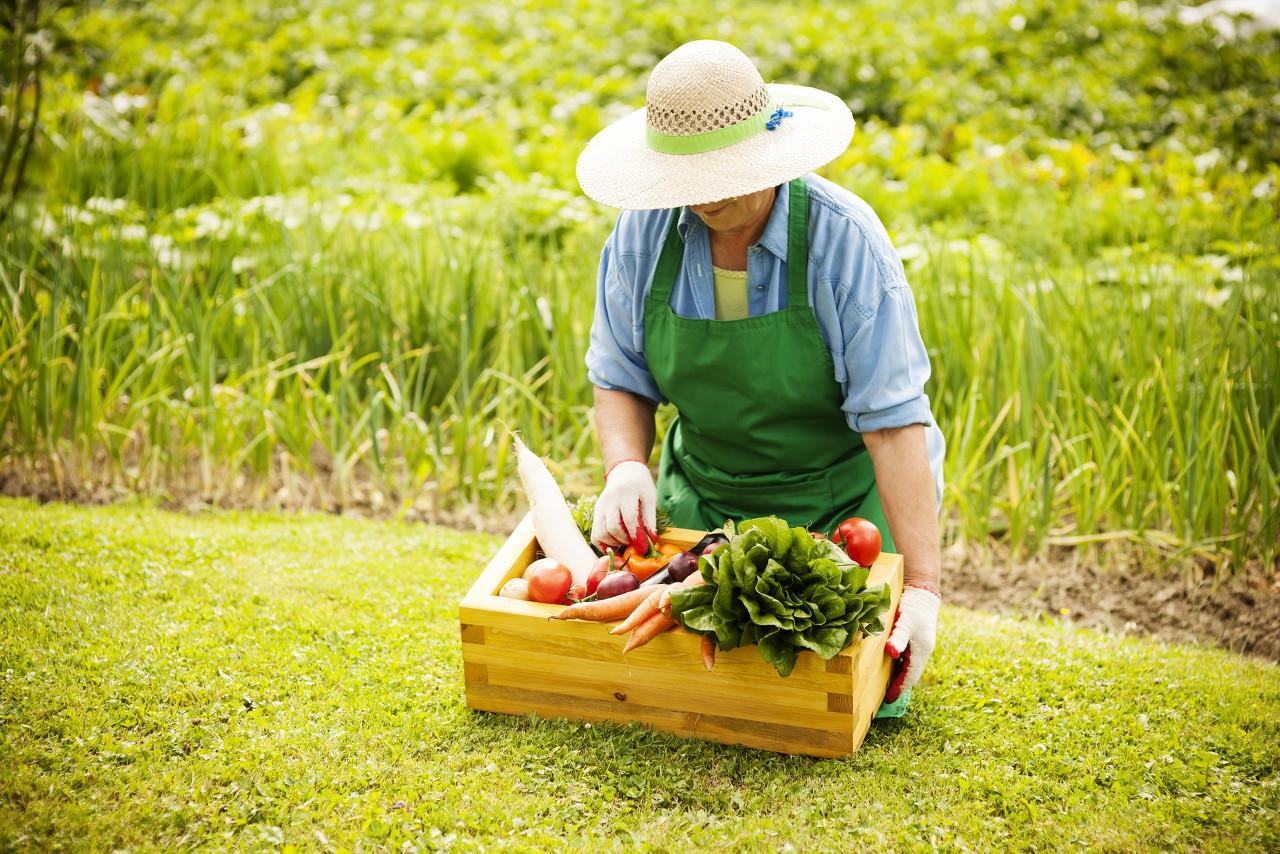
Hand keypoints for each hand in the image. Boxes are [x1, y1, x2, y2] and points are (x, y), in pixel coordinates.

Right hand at [592, 459, 657, 551]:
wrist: (624, 472)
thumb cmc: (640, 486)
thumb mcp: (650, 498)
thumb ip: (650, 519)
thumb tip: (652, 541)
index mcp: (626, 493)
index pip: (629, 519)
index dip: (637, 536)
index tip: (644, 547)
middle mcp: (609, 500)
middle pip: (613, 528)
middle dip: (625, 540)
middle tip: (635, 542)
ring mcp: (599, 507)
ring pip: (600, 533)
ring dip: (614, 543)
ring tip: (626, 542)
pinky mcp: (595, 513)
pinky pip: (594, 534)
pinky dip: (603, 544)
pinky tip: (615, 545)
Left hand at [883, 585, 940, 702]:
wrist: (923, 592)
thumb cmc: (913, 608)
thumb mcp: (904, 623)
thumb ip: (897, 638)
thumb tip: (891, 654)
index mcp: (921, 651)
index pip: (909, 677)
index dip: (899, 689)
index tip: (889, 700)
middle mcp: (922, 651)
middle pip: (910, 674)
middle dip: (900, 686)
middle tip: (886, 697)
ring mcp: (920, 645)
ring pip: (909, 666)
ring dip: (900, 677)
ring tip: (887, 686)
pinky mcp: (916, 639)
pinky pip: (908, 658)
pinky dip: (900, 666)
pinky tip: (890, 666)